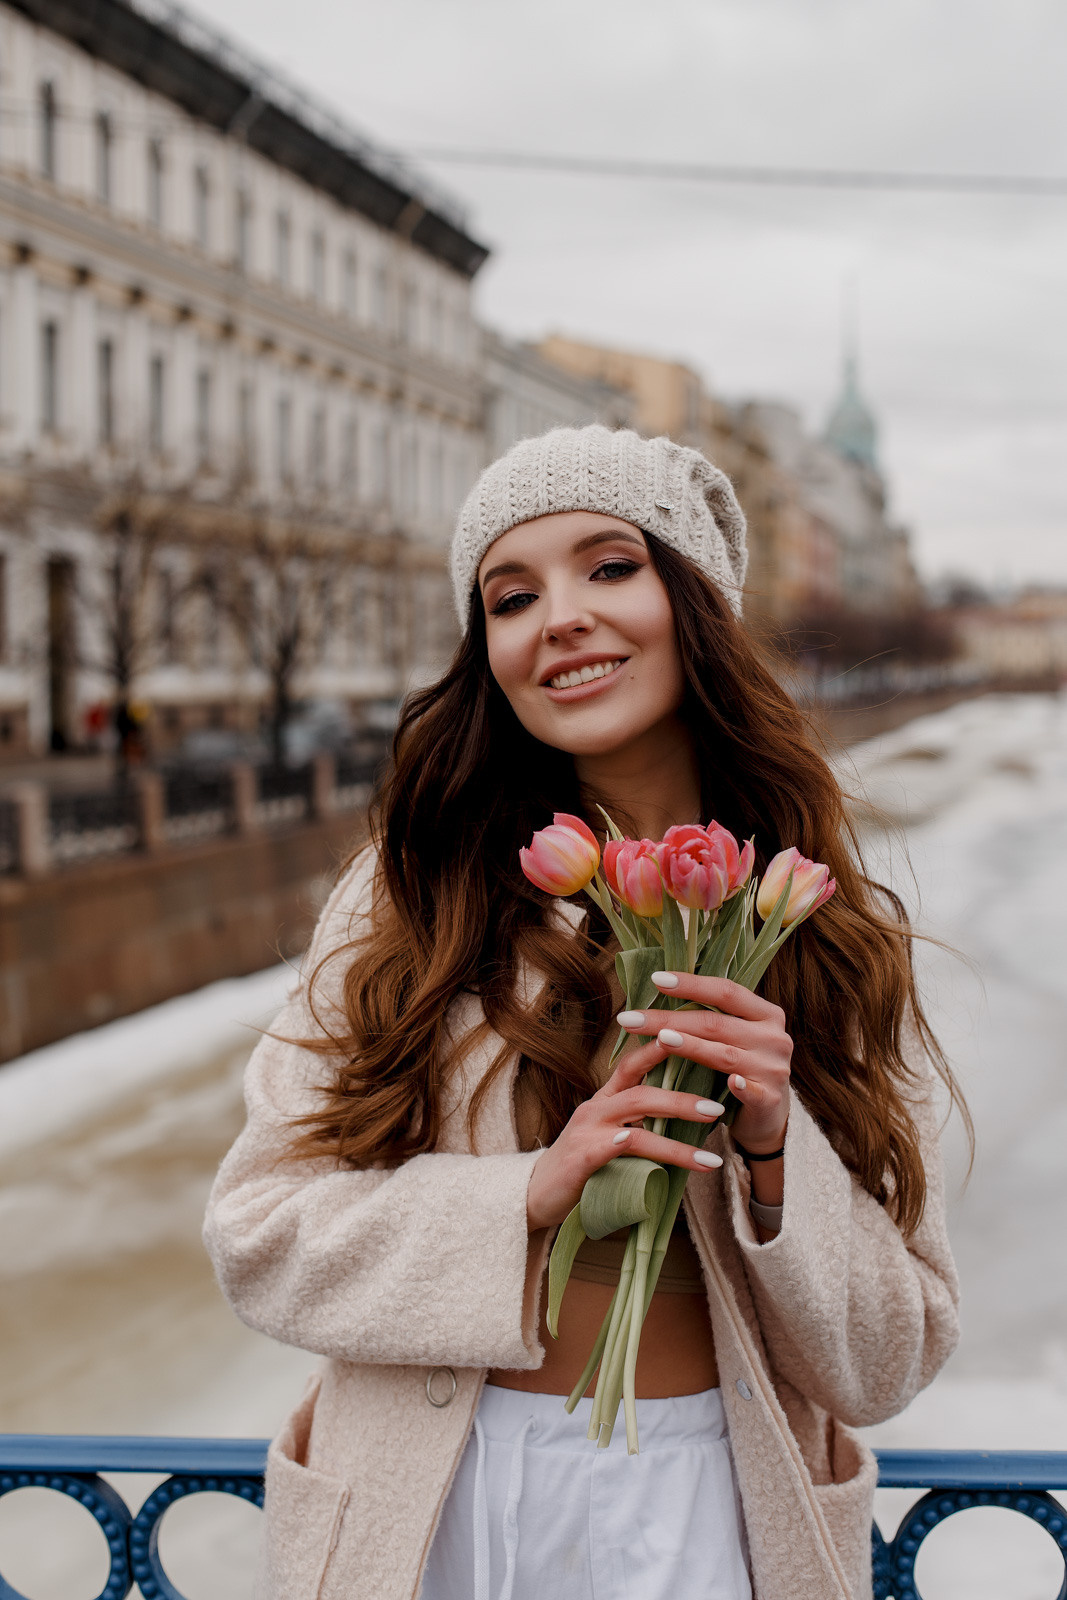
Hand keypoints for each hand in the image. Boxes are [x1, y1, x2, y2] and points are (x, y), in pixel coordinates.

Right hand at [525, 1041, 726, 1232]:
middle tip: (717, 1109)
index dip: (658, 1050)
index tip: (690, 1038)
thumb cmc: (581, 1167)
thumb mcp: (609, 1138)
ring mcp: (586, 1134)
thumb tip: (685, 1121)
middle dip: (682, 1100)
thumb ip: (638, 1125)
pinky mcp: (579, 1160)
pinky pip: (607, 1148)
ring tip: (708, 1156)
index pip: (632, 1066)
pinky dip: (627, 1146)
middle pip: (641, 1093)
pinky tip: (651, 1152)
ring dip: (675, 1140)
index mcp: (604, 1101)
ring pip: (636, 1125)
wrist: (536, 1195)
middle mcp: (595, 1110)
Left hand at [616, 971, 791, 1158]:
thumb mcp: (733, 1038)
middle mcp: (775, 1038)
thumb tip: (659, 989)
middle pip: (716, 1024)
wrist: (767, 1117)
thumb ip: (711, 1017)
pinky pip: (752, 1091)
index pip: (726, 991)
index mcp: (766, 1014)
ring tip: (659, 1039)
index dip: (692, 984)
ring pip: (725, 1055)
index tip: (656, 979)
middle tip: (631, 1019)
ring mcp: (774, 1069)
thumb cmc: (741, 1068)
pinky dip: (740, 1087)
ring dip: (690, 1046)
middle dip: (669, 1020)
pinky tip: (729, 1082)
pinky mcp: (771, 1100)